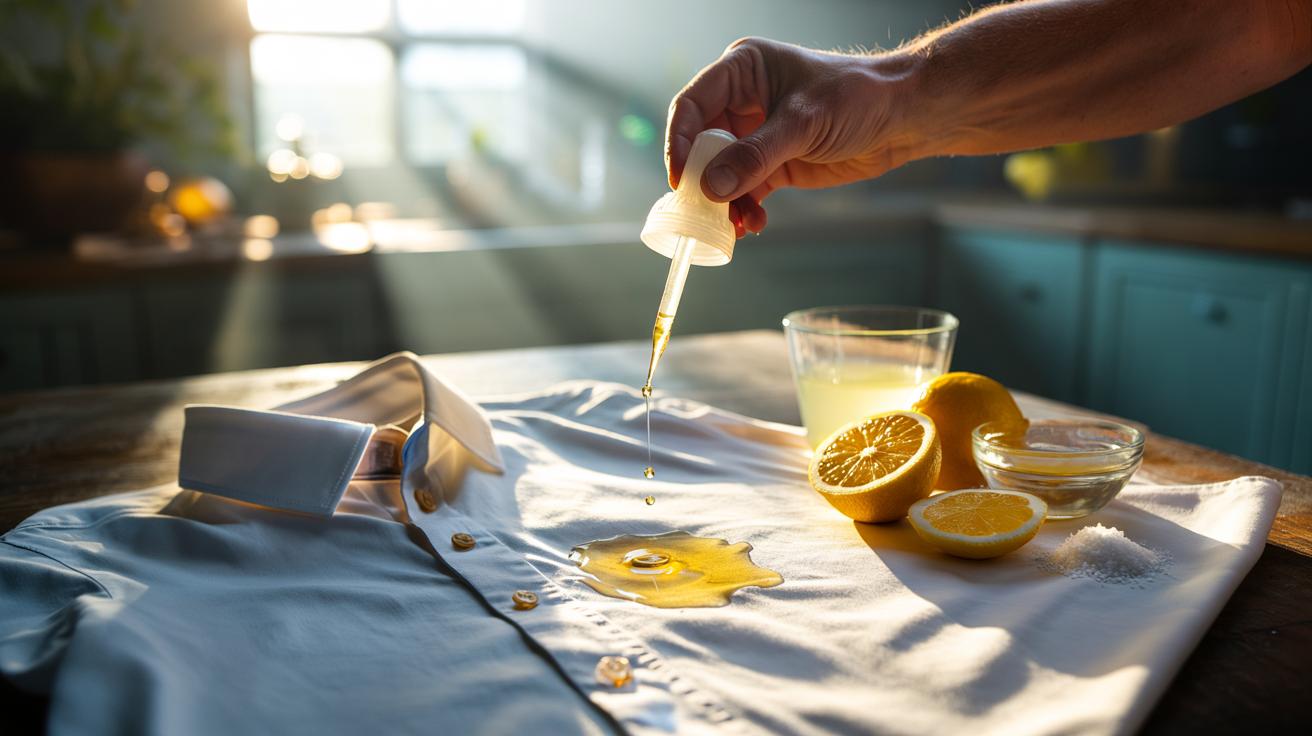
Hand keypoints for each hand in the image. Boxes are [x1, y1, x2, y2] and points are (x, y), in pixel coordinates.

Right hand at [665, 37, 912, 235]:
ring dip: (724, 202)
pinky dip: (744, 208)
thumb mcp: (802, 123)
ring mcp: (756, 134)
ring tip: (736, 225)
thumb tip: (710, 187)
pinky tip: (752, 224)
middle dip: (703, 180)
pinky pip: (744, 189)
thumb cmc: (856, 98)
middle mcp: (742, 101)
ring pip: (721, 172)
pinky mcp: (773, 163)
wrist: (902, 118)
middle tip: (706, 211)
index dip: (680, 142)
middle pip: (701, 144)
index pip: (692, 105)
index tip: (680, 179)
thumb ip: (754, 156)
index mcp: (742, 71)